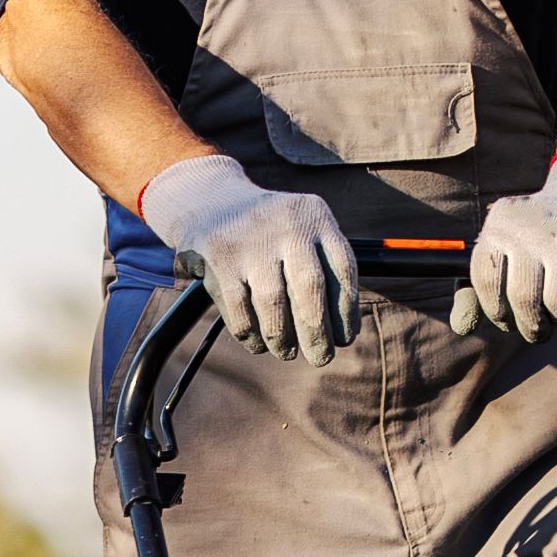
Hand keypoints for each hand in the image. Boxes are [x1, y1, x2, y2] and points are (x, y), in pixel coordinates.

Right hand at [139, 154, 357, 361]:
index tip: (345, 338)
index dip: (346, 312)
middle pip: (310, 289)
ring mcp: (250, 241)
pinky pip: (239, 309)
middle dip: (317, 333)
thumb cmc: (268, 228)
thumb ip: (324, 265)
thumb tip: (342, 330)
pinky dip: (251, 335)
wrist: (209, 199)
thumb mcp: (302, 227)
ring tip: (287, 352)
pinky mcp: (219, 258)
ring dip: (283, 339)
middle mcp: (286, 224)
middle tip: (321, 357)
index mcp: (314, 216)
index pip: (342, 270)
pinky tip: (258, 344)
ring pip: (273, 304)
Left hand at [467, 148, 556, 342]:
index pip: (486, 280)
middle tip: (537, 329)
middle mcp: (532, 227)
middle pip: (522, 298)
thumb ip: (481, 285)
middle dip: (530, 326)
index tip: (507, 319)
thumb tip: (461, 327)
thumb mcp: (507, 245)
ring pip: (556, 306)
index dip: (495, 310)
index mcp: (500, 223)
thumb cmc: (542, 235)